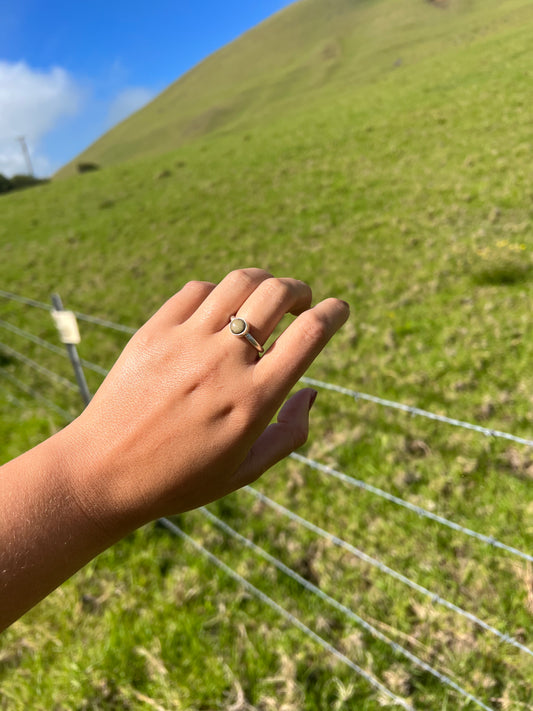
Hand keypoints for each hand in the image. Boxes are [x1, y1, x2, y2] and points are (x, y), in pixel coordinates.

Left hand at [58, 268, 348, 535]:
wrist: (103, 472)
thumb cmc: (181, 479)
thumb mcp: (246, 470)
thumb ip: (290, 433)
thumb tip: (313, 392)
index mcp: (254, 400)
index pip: (310, 334)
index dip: (334, 312)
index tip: (339, 309)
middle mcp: (223, 363)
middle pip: (277, 293)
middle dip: (300, 290)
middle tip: (300, 302)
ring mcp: (186, 342)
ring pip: (239, 282)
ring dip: (264, 282)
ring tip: (264, 298)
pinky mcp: (154, 331)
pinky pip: (198, 290)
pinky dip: (219, 293)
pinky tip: (220, 310)